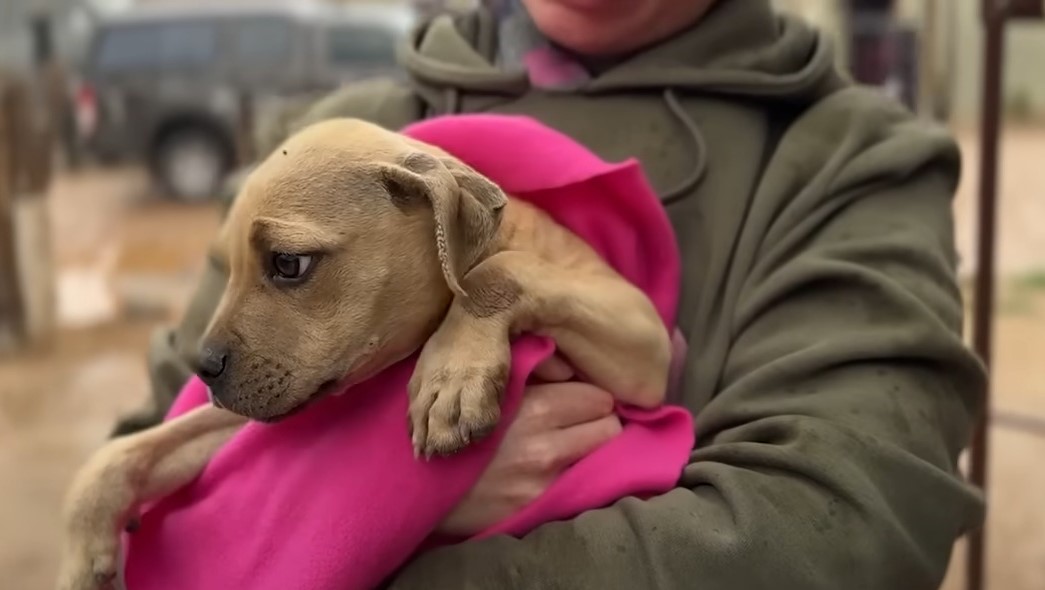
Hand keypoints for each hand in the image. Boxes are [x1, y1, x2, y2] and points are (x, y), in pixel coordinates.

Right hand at [437, 355, 621, 536]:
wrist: (417, 479)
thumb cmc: (452, 420)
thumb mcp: (486, 383)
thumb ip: (530, 368)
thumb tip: (568, 365)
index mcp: (535, 408)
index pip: (598, 397)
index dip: (589, 396)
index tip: (577, 399)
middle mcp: (545, 447)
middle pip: (609, 428)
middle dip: (596, 422)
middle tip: (577, 422)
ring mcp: (543, 483)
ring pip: (600, 458)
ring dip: (587, 449)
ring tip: (566, 444)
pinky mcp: (537, 509)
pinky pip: (578, 486)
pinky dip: (571, 475)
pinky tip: (549, 470)